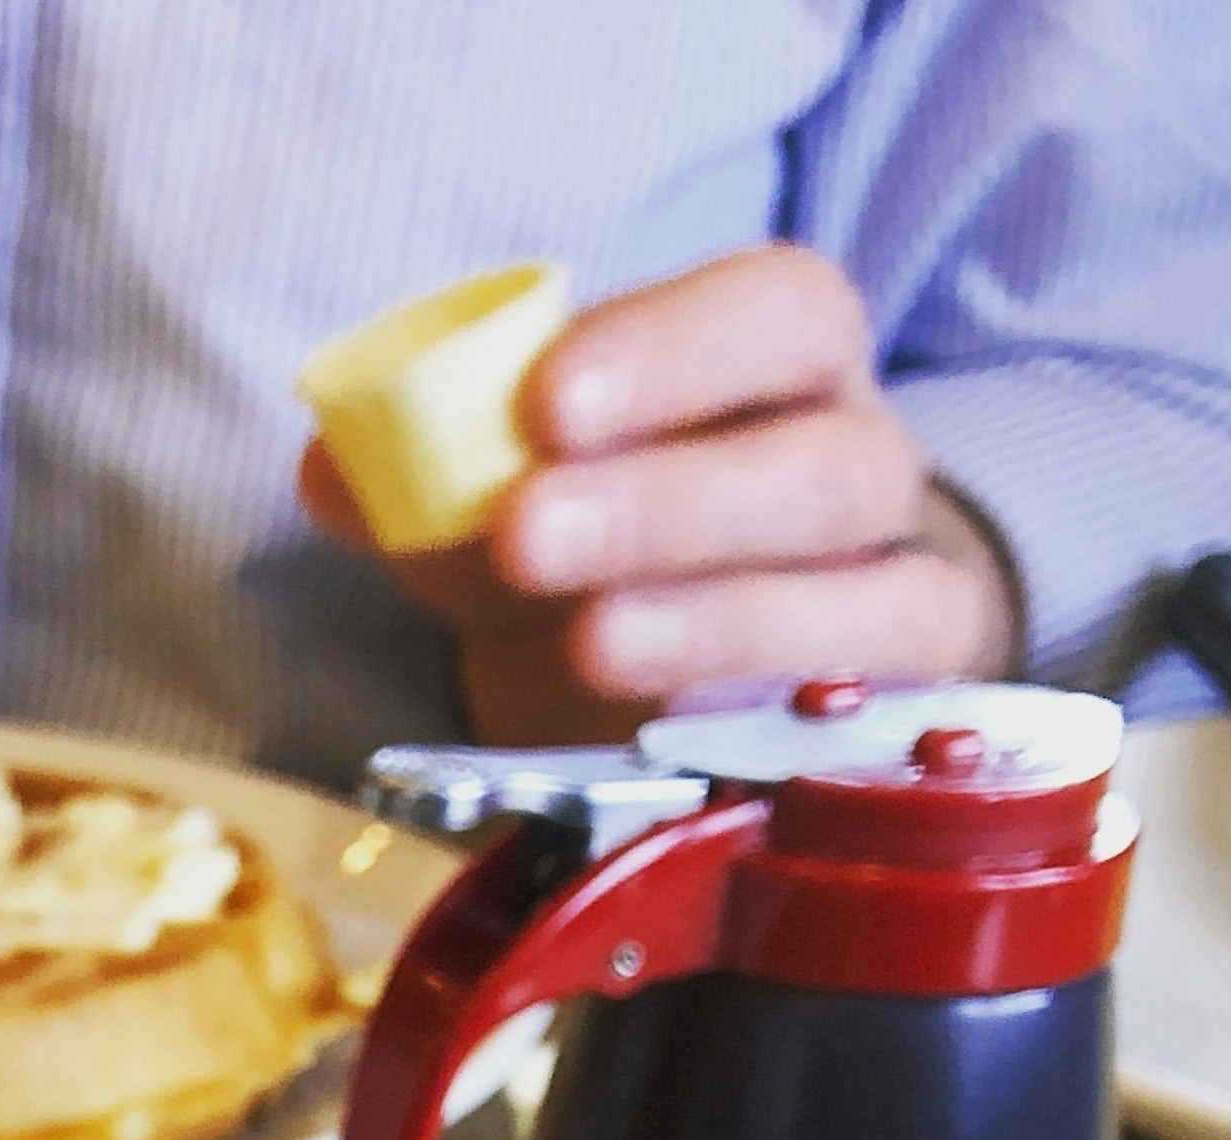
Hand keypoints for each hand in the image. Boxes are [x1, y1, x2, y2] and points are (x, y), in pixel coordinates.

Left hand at [301, 246, 1017, 743]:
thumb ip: (439, 488)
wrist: (727, 675)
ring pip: (858, 597)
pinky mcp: (897, 723)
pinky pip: (856, 724)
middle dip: (665, 500)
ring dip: (711, 622)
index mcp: (783, 362)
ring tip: (591, 643)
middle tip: (528, 533)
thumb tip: (333, 467)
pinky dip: (760, 729)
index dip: (670, 350)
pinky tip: (666, 736)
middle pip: (819, 465)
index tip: (545, 403)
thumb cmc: (618, 550)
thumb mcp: (526, 501)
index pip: (774, 313)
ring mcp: (894, 599)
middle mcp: (861, 465)